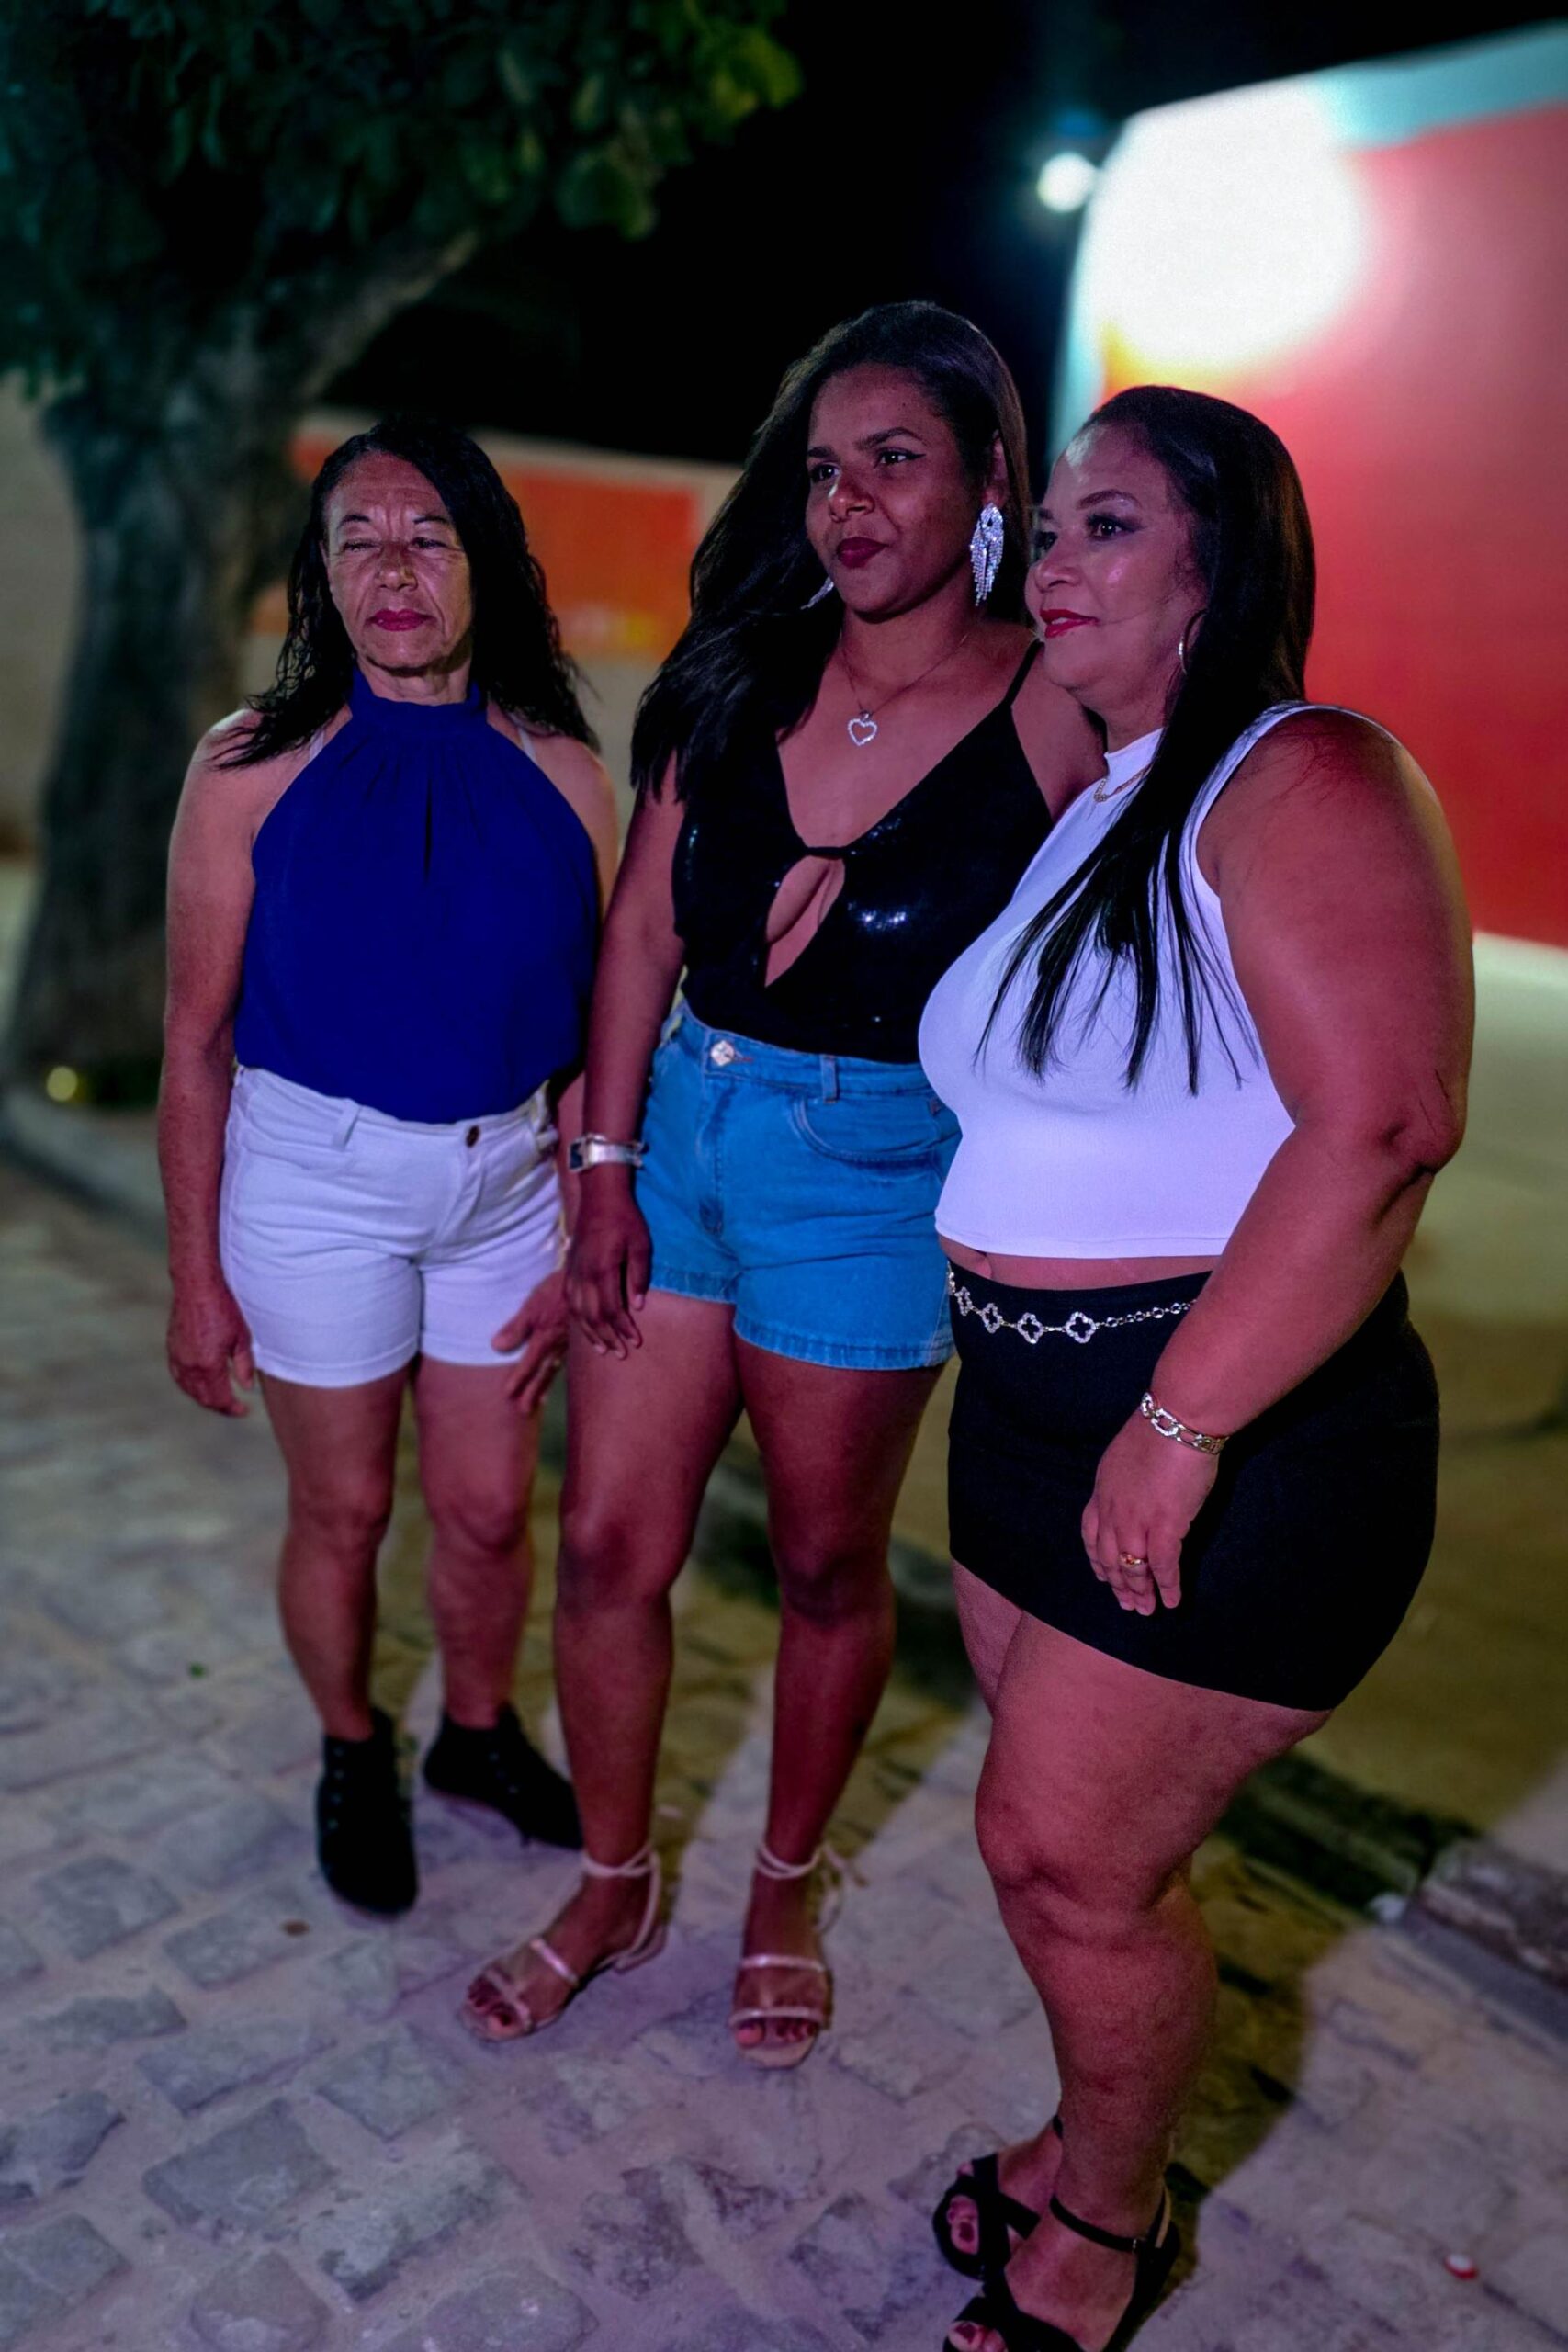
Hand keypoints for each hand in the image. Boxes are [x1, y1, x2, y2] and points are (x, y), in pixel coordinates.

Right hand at [168, 1275, 254, 1415]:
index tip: (243, 1411)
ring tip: (220, 1399)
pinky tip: (199, 1385)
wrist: (196, 1285)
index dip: (232, 1409)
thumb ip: (244, 1365)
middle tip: (234, 1408)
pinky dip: (190, 1386)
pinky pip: (179, 1376)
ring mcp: (178, 1357)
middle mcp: (189, 1365)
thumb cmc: (222, 1308)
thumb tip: (246, 1388)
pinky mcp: (172, 1349)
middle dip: (220, 1407)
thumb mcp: (241, 1337)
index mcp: (208, 1365)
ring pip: (189, 1389)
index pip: (219, 1399)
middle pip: (203, 1398)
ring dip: (204, 1398)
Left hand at [492, 1268, 568, 1414]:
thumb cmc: (557, 1289)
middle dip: (533, 1392)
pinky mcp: (581, 1336)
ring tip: (540, 1402)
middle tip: (523, 1411)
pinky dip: (562, 1371)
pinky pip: (570, 1360)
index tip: (507, 1395)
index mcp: (544, 1338)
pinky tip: (560, 1372)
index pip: (528, 1364)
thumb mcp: (533, 1304)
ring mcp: (571, 1343)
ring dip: (546, 1385)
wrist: (589, 1279)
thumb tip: (496, 1347)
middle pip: (543, 1373)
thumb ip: (516, 1326)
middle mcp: (558, 1345)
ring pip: (556, 1368)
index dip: (518, 1380)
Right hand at [564, 1174, 651, 1357]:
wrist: (599, 1196)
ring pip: (579, 1312)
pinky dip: (577, 1318)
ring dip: (591, 1333)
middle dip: (608, 1338)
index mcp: (604, 1269)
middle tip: (621, 1354)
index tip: (636, 1341)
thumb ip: (639, 1276)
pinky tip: (585, 1327)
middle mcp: (585, 1275)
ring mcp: (574, 1272)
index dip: (624, 1329)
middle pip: (594, 1316)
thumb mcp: (641, 1245)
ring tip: (603, 1350)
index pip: (613, 1309)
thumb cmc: (626, 1219)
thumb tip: (638, 1306)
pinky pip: (570, 1300)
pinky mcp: (570, 1268)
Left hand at [1081, 1411, 1219, 1613]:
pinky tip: (1172, 1601)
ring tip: (1146, 1610)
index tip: (1103, 1575)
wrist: (1176, 1419)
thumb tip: (1134, 1490)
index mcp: (1102, 1491)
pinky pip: (1163, 1566)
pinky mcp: (1165, 1526)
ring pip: (1133, 1567)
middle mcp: (1113, 1510)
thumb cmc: (1158, 1429)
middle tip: (1126, 1604)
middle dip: (1117, 1584)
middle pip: (1109, 1557)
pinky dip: (1167, 1587)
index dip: (1097, 1558)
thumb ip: (1124, 1478)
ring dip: (1140, 1592)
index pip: (1091, 1534)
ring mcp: (1137, 1521)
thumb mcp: (1125, 1455)